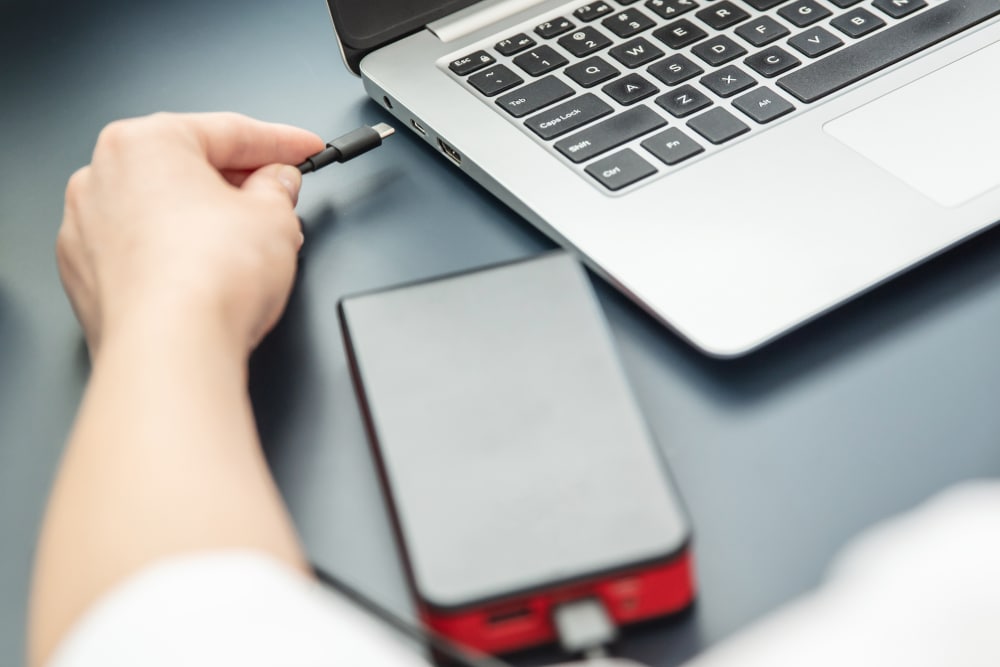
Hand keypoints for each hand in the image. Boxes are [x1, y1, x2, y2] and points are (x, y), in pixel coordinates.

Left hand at [57, 112, 324, 355]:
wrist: (169, 349)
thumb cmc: (207, 279)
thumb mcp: (276, 218)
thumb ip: (279, 189)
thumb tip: (276, 183)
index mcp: (145, 142)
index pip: (229, 131)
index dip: (281, 142)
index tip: (304, 149)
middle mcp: (102, 176)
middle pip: (189, 167)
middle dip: (241, 182)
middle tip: (283, 197)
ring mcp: (86, 228)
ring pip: (162, 208)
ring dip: (208, 218)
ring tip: (253, 243)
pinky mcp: (86, 276)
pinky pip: (143, 248)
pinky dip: (177, 253)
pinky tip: (211, 272)